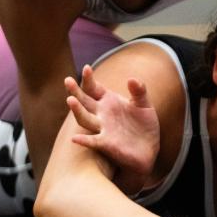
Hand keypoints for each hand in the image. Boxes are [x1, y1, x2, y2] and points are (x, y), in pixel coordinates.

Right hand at [65, 65, 158, 194]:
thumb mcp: (144, 104)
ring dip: (77, 110)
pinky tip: (75, 139)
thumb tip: (132, 79)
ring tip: (70, 100)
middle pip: (84, 101)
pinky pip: (92, 141)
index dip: (89, 79)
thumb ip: (139, 91)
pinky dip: (83, 140)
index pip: (94, 88)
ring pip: (85, 119)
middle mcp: (101, 114)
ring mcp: (102, 129)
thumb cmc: (144, 124)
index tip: (87, 68)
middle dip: (75, 91)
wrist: (149, 149)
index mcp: (108, 101)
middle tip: (67, 80)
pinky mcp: (106, 144)